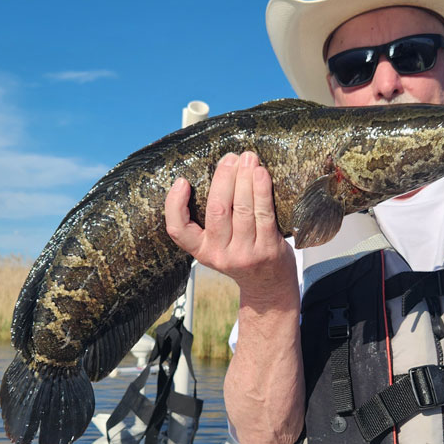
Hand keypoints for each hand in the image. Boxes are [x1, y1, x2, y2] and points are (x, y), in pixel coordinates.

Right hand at [164, 151, 297, 307]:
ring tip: (248, 158)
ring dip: (245, 178)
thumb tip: (218, 171)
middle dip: (223, 178)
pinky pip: (264, 214)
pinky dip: (262, 191)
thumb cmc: (243, 254)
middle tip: (230, 158)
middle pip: (217, 210)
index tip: (182, 181)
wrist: (269, 285)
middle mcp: (220, 254)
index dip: (175, 204)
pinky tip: (261, 174)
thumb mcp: (219, 244)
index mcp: (201, 251)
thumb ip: (214, 218)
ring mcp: (244, 254)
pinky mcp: (267, 250)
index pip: (178, 230)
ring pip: (241, 209)